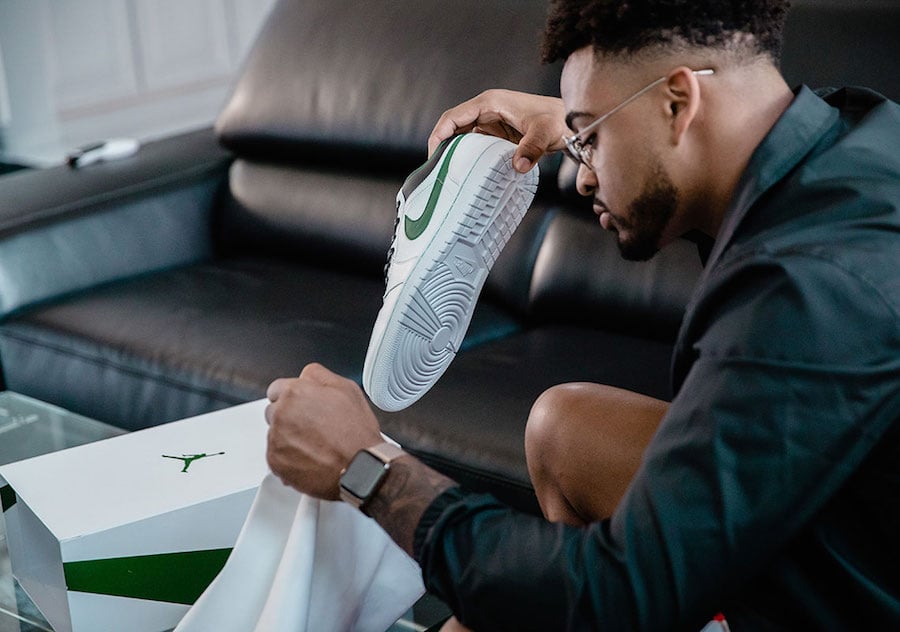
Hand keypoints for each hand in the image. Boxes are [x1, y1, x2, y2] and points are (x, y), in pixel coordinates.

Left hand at [265, 363, 382, 499]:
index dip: (292, 398)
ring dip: (289, 438)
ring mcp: (276, 439)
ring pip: (275, 435)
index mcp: (294, 392)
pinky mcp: (275, 462)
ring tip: (315, 445)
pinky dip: (289, 458)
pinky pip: (276, 456)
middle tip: (312, 427)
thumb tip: (306, 375)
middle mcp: (280, 414)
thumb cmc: (356, 433)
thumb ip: (319, 376)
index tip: (302, 406)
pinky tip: (310, 458)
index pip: (276, 389)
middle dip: (289, 418)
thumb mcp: (348, 389)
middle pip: (273, 411)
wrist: (359, 468)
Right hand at [428, 89, 567, 172]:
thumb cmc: (558, 120)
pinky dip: (468, 158)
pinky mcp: (497, 135)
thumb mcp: (545, 132)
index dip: (438, 135)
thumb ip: (532, 147)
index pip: (453, 117)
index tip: (432, 156)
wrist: (570, 122)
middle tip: (437, 173)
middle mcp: (486, 110)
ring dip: (454, 154)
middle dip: (442, 148)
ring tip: (447, 176)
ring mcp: (491, 122)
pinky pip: (475, 146)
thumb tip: (519, 165)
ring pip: (462, 138)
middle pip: (453, 128)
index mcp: (490, 102)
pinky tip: (467, 174)